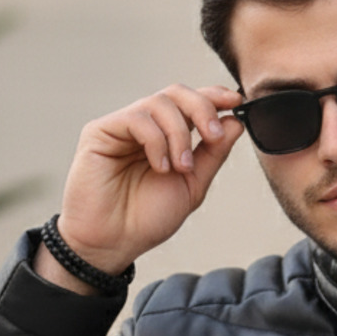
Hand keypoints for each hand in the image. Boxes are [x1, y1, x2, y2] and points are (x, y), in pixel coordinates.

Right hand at [45, 84, 245, 280]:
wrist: (114, 242)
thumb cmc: (147, 218)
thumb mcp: (192, 185)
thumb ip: (213, 154)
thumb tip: (235, 122)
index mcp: (166, 136)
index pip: (189, 103)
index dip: (213, 96)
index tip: (236, 102)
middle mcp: (144, 126)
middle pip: (176, 93)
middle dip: (202, 109)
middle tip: (214, 137)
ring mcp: (121, 126)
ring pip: (159, 103)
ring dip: (180, 134)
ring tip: (180, 168)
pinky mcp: (100, 131)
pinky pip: (137, 119)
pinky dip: (157, 141)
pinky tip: (159, 167)